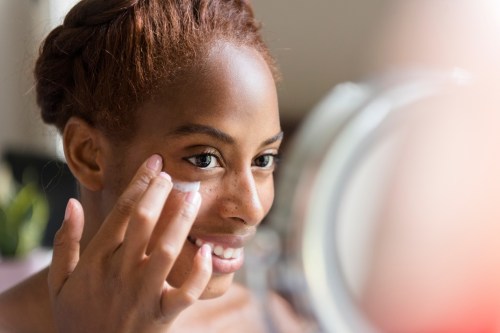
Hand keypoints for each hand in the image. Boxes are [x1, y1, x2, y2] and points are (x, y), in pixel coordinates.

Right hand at [48, 155, 211, 332]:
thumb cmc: (77, 317)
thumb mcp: (59, 281)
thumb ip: (64, 242)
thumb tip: (71, 204)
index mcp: (98, 259)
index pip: (122, 211)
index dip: (139, 183)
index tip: (155, 162)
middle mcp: (121, 271)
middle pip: (144, 222)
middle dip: (159, 192)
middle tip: (172, 174)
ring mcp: (142, 293)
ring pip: (166, 249)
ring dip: (181, 221)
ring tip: (193, 197)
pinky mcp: (161, 316)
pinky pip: (185, 293)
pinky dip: (197, 274)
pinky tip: (205, 252)